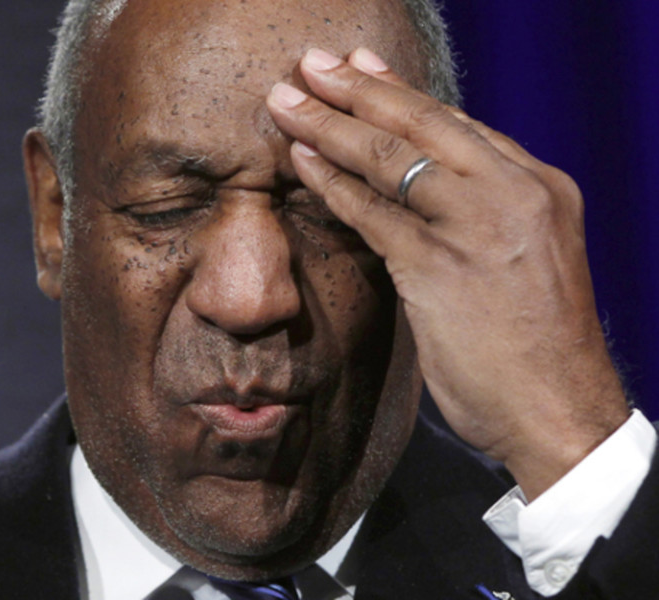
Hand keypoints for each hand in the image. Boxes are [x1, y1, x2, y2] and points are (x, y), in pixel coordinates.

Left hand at [266, 47, 629, 498]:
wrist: (560, 411)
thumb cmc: (538, 343)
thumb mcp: (527, 258)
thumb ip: (485, 214)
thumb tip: (427, 182)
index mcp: (539, 186)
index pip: (457, 124)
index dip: (400, 92)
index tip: (361, 68)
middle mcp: (514, 193)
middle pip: (422, 124)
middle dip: (357, 89)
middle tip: (311, 65)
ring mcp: (478, 226)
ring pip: (390, 158)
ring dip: (330, 126)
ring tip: (287, 103)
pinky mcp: (439, 266)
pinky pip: (372, 212)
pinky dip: (331, 184)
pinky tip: (301, 162)